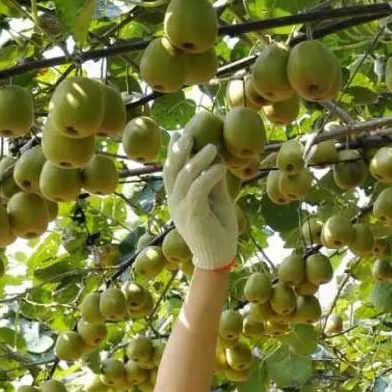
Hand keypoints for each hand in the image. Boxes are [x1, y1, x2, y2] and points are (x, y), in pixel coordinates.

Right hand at [163, 133, 237, 270]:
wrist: (218, 258)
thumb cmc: (219, 230)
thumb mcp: (217, 201)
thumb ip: (213, 182)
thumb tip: (217, 160)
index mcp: (177, 197)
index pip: (172, 170)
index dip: (173, 151)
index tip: (179, 133)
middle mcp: (175, 201)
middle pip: (171, 170)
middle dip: (178, 150)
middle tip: (188, 133)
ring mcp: (181, 208)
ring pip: (185, 177)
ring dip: (199, 159)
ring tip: (212, 146)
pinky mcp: (193, 215)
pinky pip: (198, 190)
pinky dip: (209, 176)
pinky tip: (220, 167)